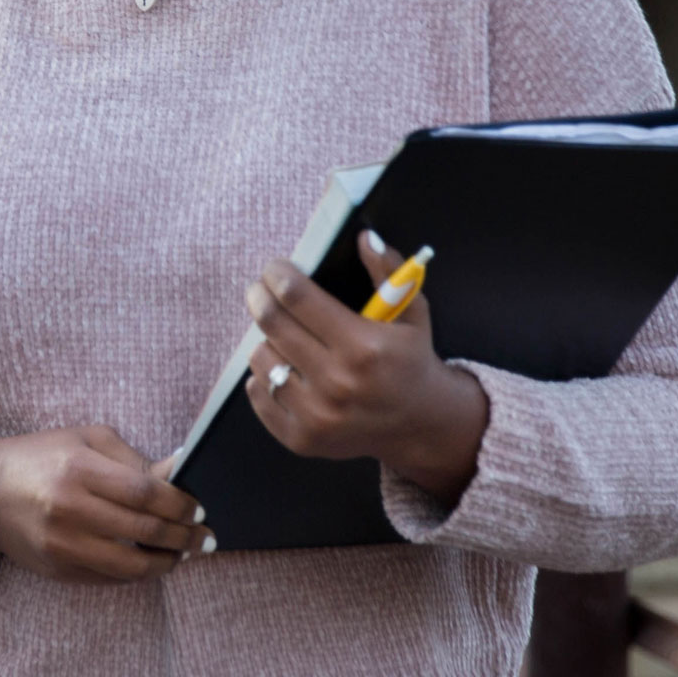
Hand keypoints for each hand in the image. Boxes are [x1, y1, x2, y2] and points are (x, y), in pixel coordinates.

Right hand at [0, 427, 206, 583]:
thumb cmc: (41, 457)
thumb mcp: (86, 442)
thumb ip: (134, 460)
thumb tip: (181, 473)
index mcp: (79, 469)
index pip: (146, 492)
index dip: (180, 504)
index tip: (199, 509)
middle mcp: (69, 509)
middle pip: (144, 530)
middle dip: (183, 537)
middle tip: (205, 538)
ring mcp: (61, 545)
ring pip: (131, 566)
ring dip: (166, 563)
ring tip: (182, 555)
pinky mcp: (57, 570)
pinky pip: (109, 578)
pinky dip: (137, 574)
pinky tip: (151, 563)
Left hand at [245, 230, 490, 504]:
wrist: (418, 424)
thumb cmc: (410, 360)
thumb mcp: (411, 311)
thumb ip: (389, 271)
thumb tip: (364, 237)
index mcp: (364, 348)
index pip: (298, 298)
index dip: (278, 275)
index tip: (275, 268)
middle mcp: (338, 384)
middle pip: (272, 324)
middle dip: (260, 298)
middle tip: (260, 290)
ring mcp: (317, 417)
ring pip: (261, 359)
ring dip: (268, 340)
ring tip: (284, 336)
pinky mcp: (301, 439)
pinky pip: (259, 394)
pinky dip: (264, 376)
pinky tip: (284, 367)